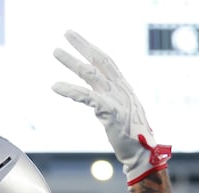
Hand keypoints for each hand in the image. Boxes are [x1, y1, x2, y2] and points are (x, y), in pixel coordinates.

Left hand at [52, 30, 170, 184]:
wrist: (143, 154)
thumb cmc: (132, 135)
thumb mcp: (120, 111)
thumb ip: (108, 99)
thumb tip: (94, 94)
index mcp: (123, 87)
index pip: (106, 61)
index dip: (91, 47)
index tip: (77, 38)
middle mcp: (120, 89)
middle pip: (98, 61)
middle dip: (82, 45)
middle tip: (66, 33)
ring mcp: (116, 99)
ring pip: (91, 74)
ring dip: (72, 62)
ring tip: (55, 51)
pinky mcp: (111, 112)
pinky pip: (87, 97)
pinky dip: (70, 90)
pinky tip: (56, 86)